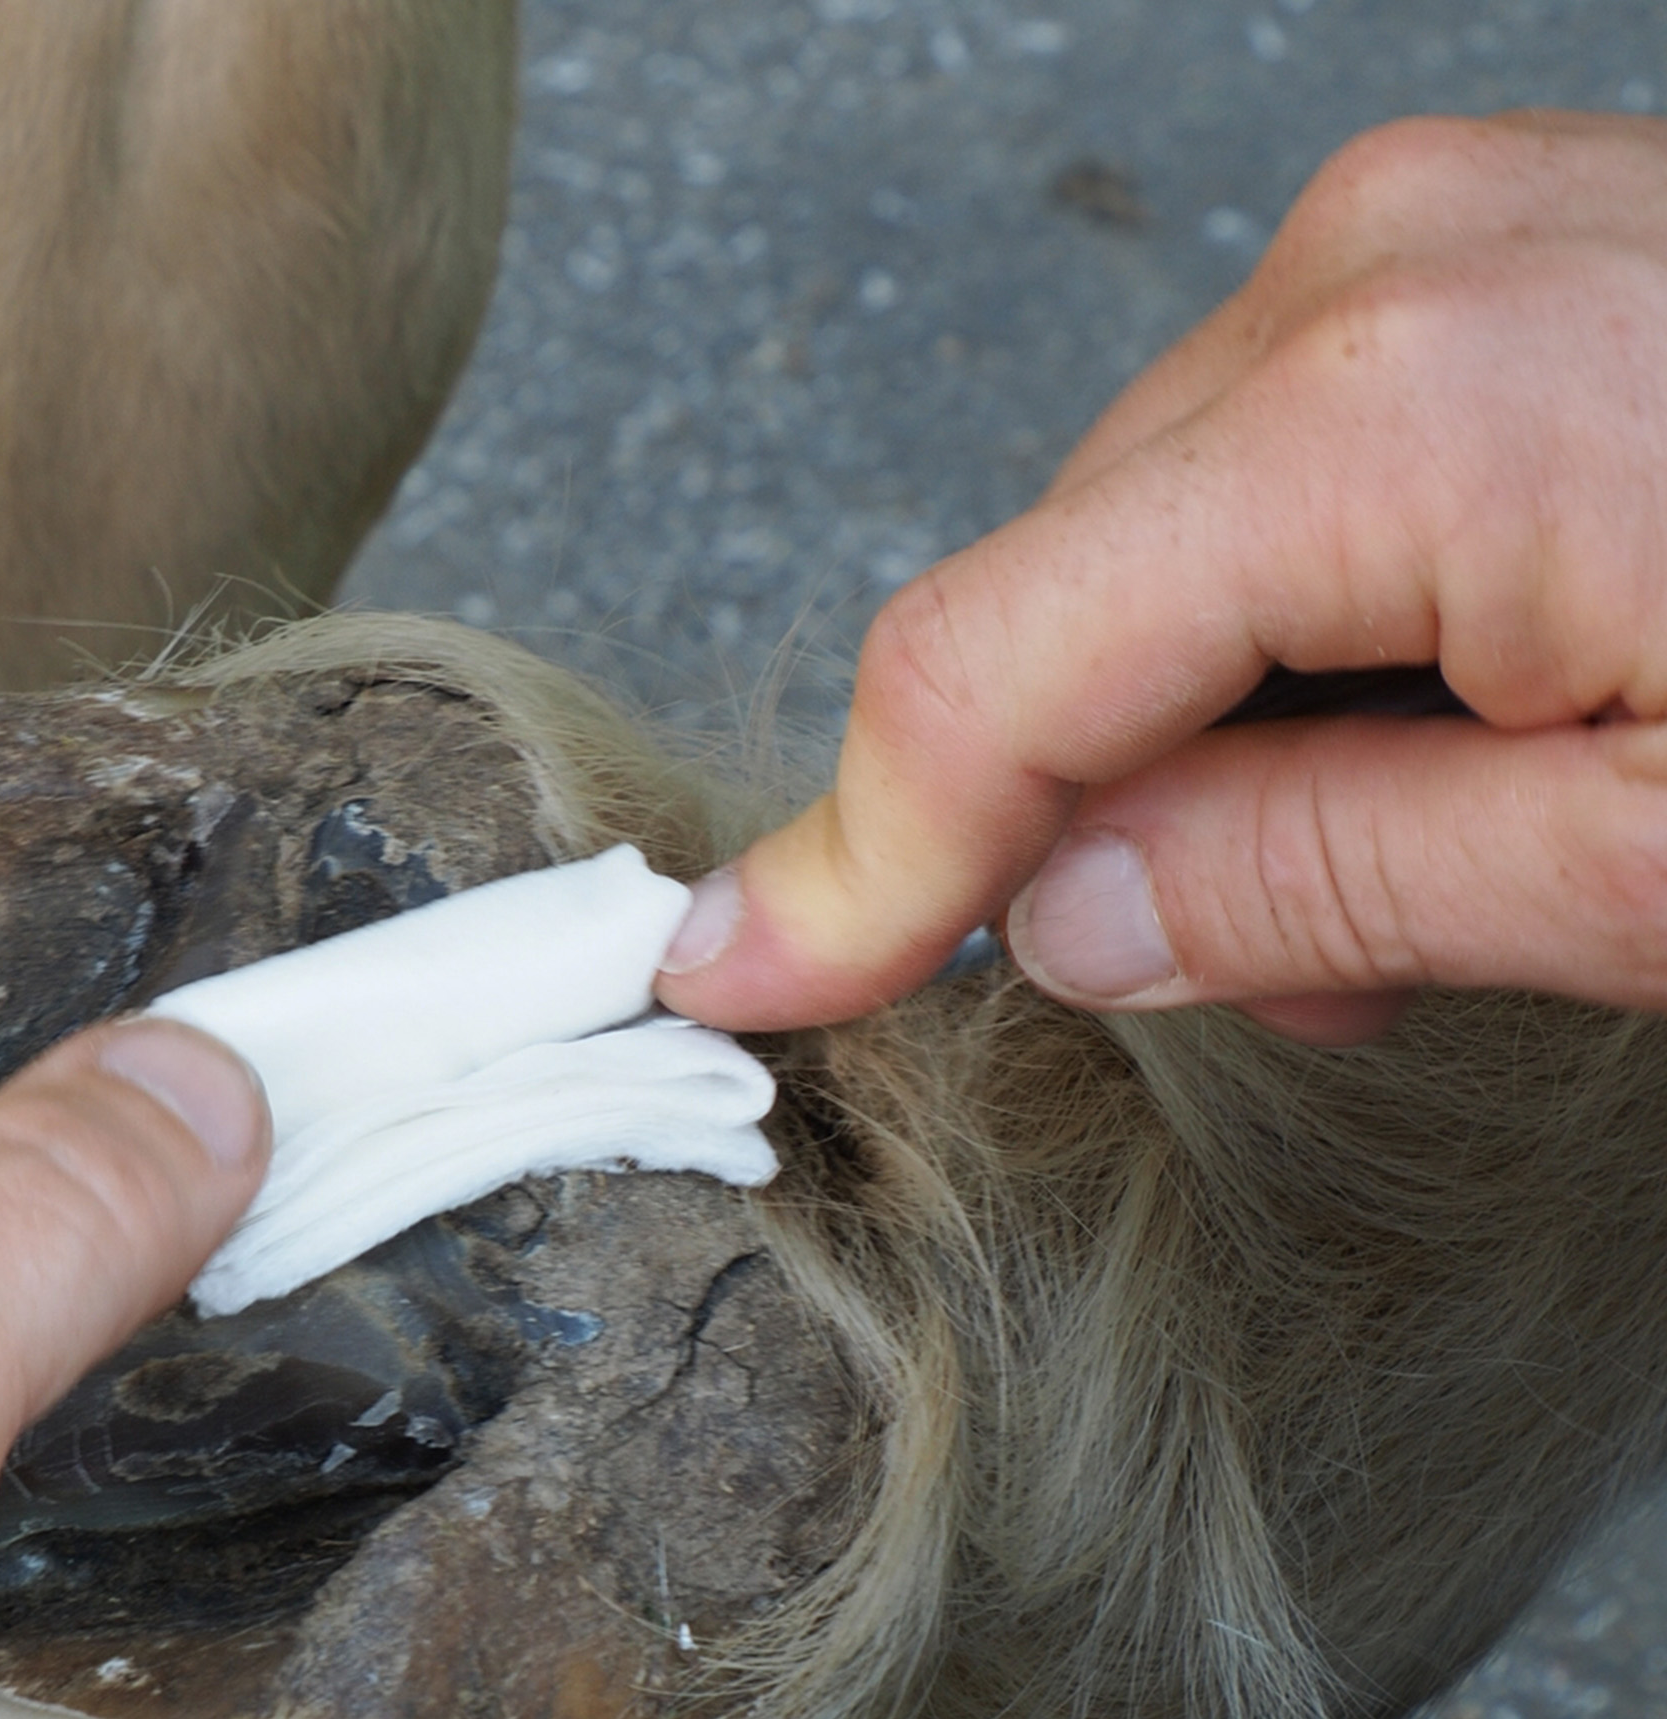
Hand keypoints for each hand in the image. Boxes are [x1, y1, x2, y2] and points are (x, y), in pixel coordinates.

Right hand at [654, 110, 1666, 1042]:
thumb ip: (1336, 883)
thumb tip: (1071, 919)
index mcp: (1388, 414)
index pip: (982, 674)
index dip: (849, 863)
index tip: (742, 976)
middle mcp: (1368, 267)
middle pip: (1066, 610)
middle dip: (1110, 821)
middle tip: (1304, 987)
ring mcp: (1428, 224)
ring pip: (1164, 541)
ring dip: (1225, 725)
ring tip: (1446, 847)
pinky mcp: (1484, 232)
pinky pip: (1283, 454)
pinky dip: (1318, 611)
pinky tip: (1471, 706)